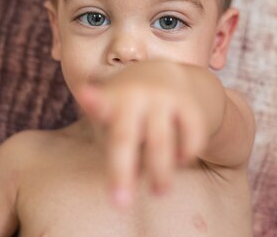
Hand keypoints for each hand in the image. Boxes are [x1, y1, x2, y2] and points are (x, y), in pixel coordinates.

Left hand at [75, 60, 215, 207]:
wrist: (166, 72)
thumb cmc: (129, 104)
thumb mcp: (113, 109)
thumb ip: (108, 135)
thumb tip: (117, 176)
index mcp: (114, 98)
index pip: (101, 104)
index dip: (94, 102)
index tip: (85, 96)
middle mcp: (138, 95)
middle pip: (126, 137)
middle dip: (122, 172)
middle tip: (120, 204)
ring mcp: (165, 97)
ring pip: (161, 142)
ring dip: (161, 172)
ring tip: (159, 192)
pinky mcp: (190, 103)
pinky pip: (191, 135)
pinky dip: (187, 153)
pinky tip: (180, 162)